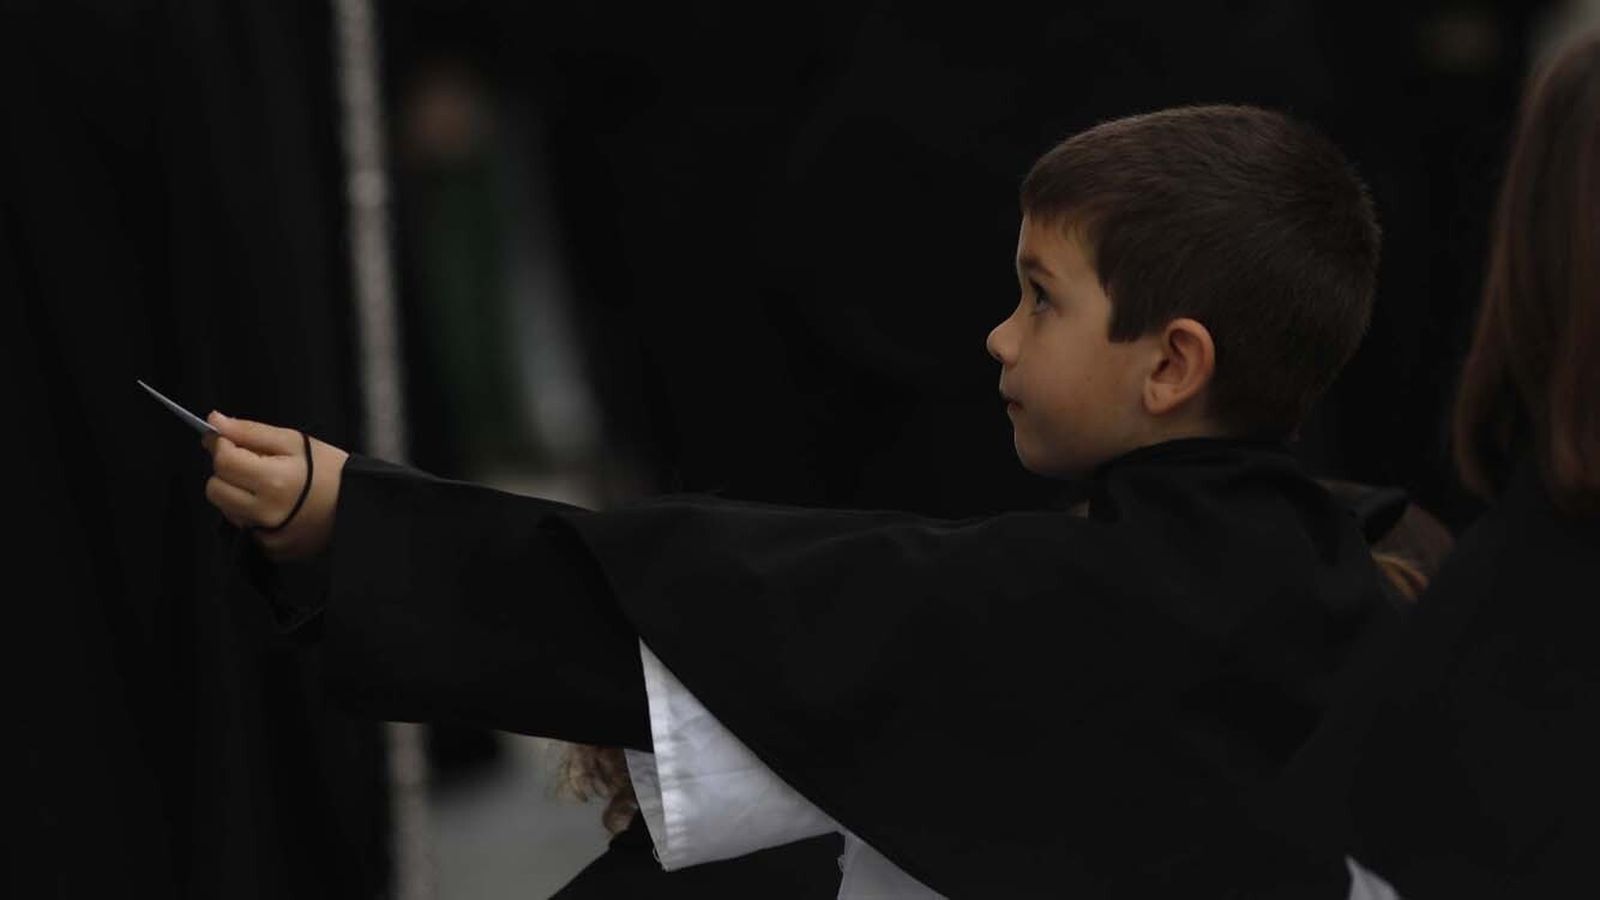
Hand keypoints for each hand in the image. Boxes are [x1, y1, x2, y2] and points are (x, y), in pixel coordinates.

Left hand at [202, 412, 349, 560]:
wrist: (358, 505)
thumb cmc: (331, 470)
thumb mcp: (295, 441)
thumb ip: (251, 431)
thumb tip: (215, 421)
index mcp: (273, 480)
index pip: (223, 460)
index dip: (222, 445)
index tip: (233, 441)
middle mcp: (265, 511)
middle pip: (215, 489)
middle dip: (227, 472)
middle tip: (253, 464)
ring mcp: (267, 534)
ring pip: (225, 509)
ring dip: (236, 494)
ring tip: (266, 486)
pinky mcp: (270, 548)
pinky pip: (243, 528)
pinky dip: (250, 515)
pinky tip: (274, 506)